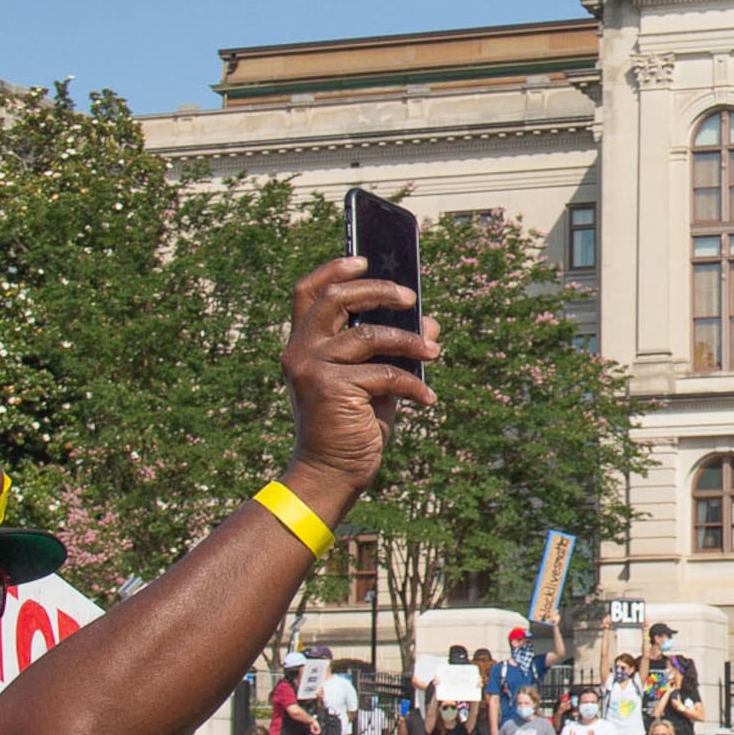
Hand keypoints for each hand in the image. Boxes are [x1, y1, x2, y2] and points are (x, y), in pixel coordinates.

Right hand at [278, 256, 440, 500]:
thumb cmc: (351, 428)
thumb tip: (432, 325)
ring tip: (433, 353)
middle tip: (411, 299)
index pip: (307, 292)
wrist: (331, 475)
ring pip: (368, 334)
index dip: (334, 269)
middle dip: (379, 291)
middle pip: (337, 298)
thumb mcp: (377, 383)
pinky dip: (412, 385)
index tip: (364, 260)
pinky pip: (384, 374)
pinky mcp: (330, 388)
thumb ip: (396, 352)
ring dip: (409, 341)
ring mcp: (312, 368)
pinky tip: (427, 400)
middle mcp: (300, 350)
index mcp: (304, 344)